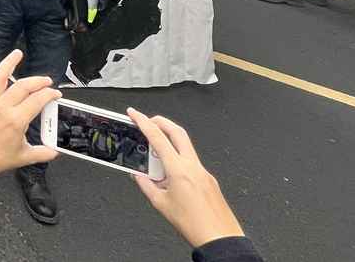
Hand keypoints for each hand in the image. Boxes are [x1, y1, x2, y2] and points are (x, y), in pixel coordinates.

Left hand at [0, 48, 59, 177]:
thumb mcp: (25, 156)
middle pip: (23, 86)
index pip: (37, 100)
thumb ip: (45, 152)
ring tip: (18, 54)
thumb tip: (58, 150)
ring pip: (0, 76)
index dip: (50, 94)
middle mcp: (2, 108)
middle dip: (38, 81)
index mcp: (16, 121)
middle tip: (46, 81)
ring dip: (9, 63)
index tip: (55, 94)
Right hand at [127, 110, 243, 247]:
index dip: (143, 122)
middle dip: (161, 121)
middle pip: (177, 131)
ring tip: (156, 162)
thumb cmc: (195, 225)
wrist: (219, 239)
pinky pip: (191, 163)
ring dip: (170, 144)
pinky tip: (172, 178)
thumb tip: (138, 177)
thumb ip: (146, 186)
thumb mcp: (161, 204)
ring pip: (185, 147)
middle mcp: (193, 167)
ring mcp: (204, 172)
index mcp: (179, 170)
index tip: (134, 114)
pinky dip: (179, 163)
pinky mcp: (209, 180)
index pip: (157, 137)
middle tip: (147, 121)